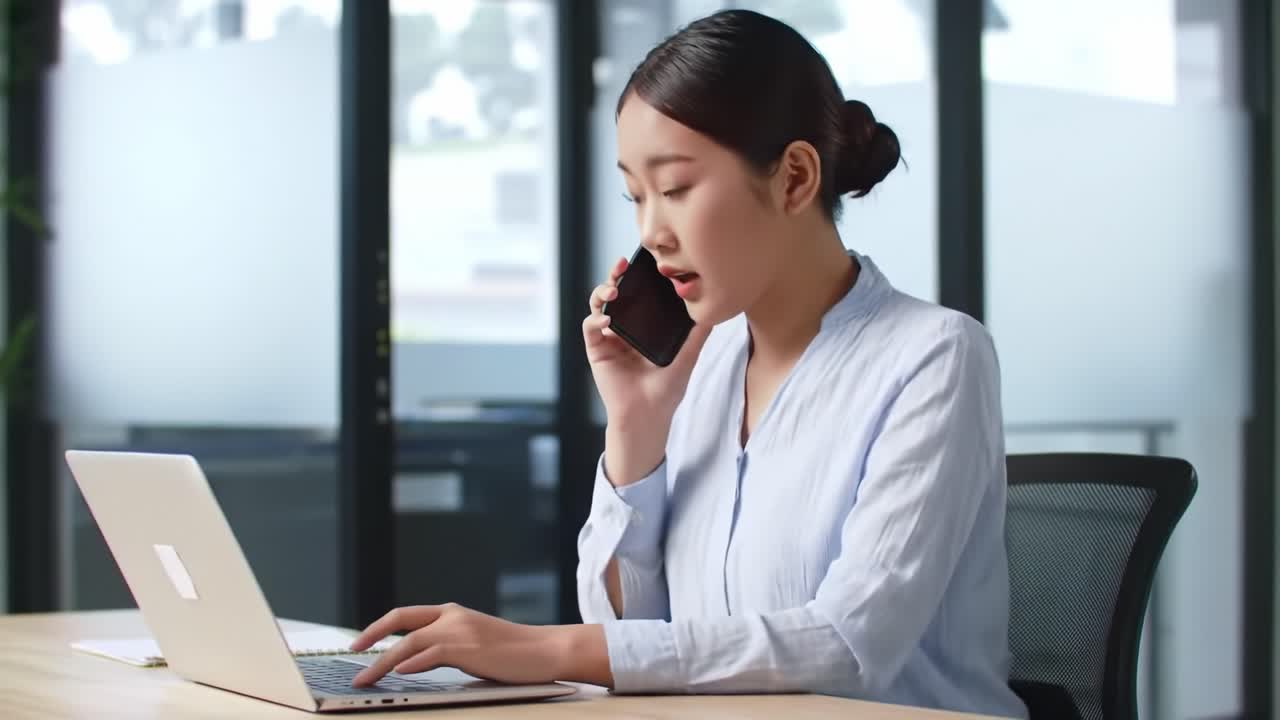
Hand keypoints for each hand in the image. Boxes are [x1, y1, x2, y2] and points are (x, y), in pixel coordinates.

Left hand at [348, 603, 610, 687]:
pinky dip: (411, 662)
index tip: (359, 643)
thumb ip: (446, 649)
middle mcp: (452, 616)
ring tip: (364, 678)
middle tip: (351, 654)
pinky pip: (432, 653)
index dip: (379, 626)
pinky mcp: (469, 647)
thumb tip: (414, 663)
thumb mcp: (474, 646)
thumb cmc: (513, 655)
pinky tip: (397, 671)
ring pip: (409, 641)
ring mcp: (460, 630)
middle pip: (400, 620)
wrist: (546, 650)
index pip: (406, 615)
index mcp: (452, 613)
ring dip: (381, 661)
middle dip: (370, 636)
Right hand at [583, 256, 711, 483]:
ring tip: (613, 291)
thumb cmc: (667, 389)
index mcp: (643, 325)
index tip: (645, 263)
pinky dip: (596, 319)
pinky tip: (608, 320)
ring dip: (602, 293)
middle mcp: (624, 328)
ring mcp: (609, 338)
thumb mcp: (688, 356)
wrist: (649, 414)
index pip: (638, 293)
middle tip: (622, 266)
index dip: (637, 277)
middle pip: (615, 293)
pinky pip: (590, 328)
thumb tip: (715, 309)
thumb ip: (698, 333)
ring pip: (598, 305)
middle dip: (615, 275)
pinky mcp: (597, 350)